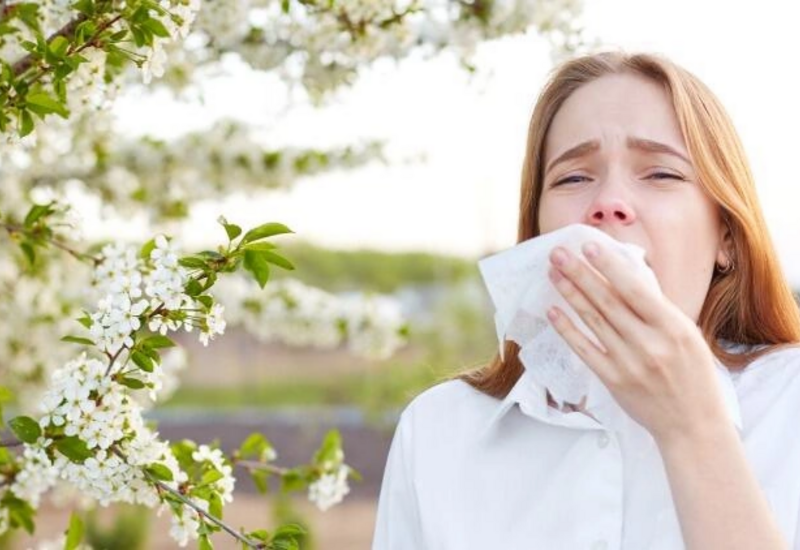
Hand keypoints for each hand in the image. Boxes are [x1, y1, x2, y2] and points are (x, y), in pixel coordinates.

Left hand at [545, 241, 728, 443]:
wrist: (693, 424)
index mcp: (674, 328)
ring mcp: (630, 363)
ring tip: (553, 273)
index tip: (589, 246)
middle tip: (558, 253)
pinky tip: (553, 311)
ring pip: (593, 321)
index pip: (635, 289)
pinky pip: (585, 350)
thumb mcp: (686, 335)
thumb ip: (657, 309)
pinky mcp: (614, 380)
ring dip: (570, 294)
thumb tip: (624, 276)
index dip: (610, 267)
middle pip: (608, 301)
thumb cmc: (692, 374)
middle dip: (580, 273)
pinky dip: (568, 329)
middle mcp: (651, 344)